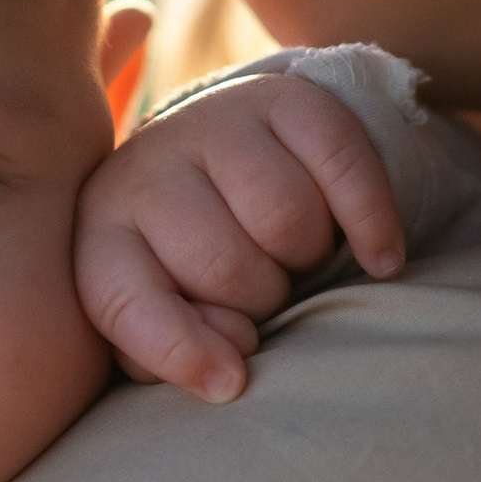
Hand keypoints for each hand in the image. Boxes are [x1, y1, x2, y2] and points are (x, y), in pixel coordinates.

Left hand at [75, 66, 407, 401]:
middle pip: (226, 267)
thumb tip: (230, 365)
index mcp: (102, 236)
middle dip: (262, 300)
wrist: (228, 160)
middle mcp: (146, 169)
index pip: (122, 301)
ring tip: (293, 256)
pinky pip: (343, 165)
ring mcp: (213, 123)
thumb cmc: (194, 263)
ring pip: (287, 219)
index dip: (177, 350)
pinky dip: (371, 221)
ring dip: (309, 258)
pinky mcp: (283, 98)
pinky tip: (378, 255)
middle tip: (266, 292)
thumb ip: (176, 350)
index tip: (231, 383)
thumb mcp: (165, 311)